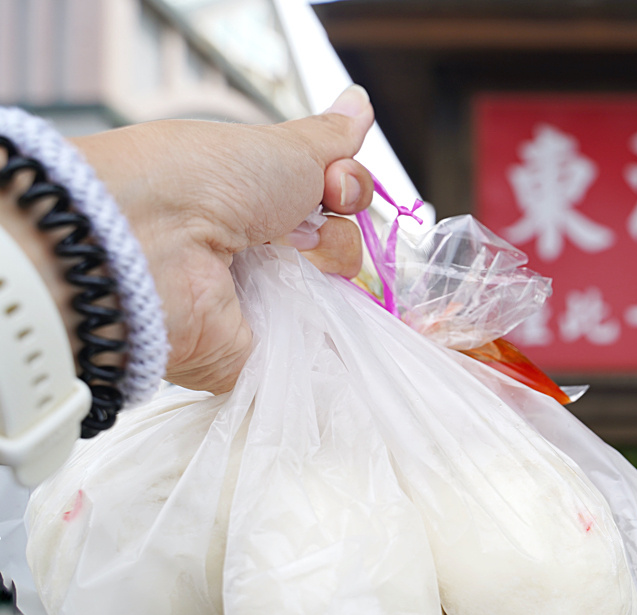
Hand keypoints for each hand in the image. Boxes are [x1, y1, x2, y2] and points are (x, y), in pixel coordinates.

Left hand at [71, 85, 376, 393]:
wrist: (147, 240)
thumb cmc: (202, 180)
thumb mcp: (280, 146)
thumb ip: (329, 138)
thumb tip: (359, 103)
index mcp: (255, 200)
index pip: (328, 203)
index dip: (346, 190)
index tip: (335, 183)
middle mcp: (256, 253)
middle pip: (339, 250)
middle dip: (342, 233)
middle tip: (306, 226)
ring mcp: (259, 305)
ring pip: (337, 298)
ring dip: (336, 274)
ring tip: (300, 262)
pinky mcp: (260, 355)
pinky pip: (322, 358)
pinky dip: (347, 342)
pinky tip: (352, 317)